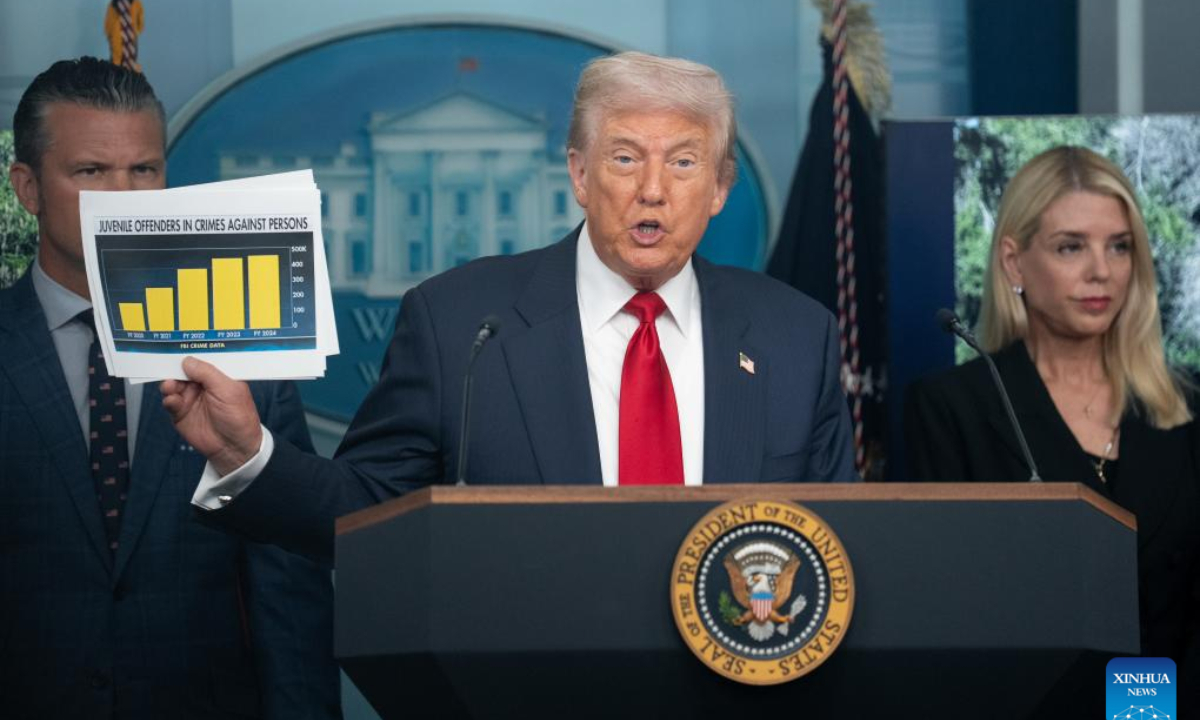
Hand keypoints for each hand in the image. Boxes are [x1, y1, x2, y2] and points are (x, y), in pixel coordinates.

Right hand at [161, 357, 262, 475]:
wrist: (233, 448)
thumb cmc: (238, 417)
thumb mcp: (228, 390)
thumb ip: (207, 374)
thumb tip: (187, 360)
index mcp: (218, 375)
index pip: (202, 359)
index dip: (192, 352)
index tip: (177, 344)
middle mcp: (203, 384)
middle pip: (183, 370)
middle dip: (175, 368)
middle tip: (167, 365)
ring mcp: (190, 397)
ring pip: (173, 384)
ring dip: (169, 383)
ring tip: (170, 386)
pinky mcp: (180, 412)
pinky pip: (170, 401)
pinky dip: (169, 399)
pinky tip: (172, 400)